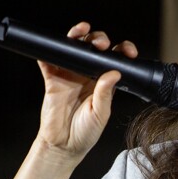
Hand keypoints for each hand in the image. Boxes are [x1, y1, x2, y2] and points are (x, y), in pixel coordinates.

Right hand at [35, 21, 136, 160]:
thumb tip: (114, 72)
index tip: (128, 52)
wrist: (63, 146)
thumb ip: (105, 94)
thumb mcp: (100, 114)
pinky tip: (54, 46)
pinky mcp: (52, 79)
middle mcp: (87, 75)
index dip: (122, 51)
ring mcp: (69, 75)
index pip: (115, 60)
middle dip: (99, 39)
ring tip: (81, 32)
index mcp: (104, 82)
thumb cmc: (85, 133)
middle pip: (94, 47)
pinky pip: (49, 61)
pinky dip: (49, 51)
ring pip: (73, 48)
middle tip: (101, 45)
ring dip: (77, 36)